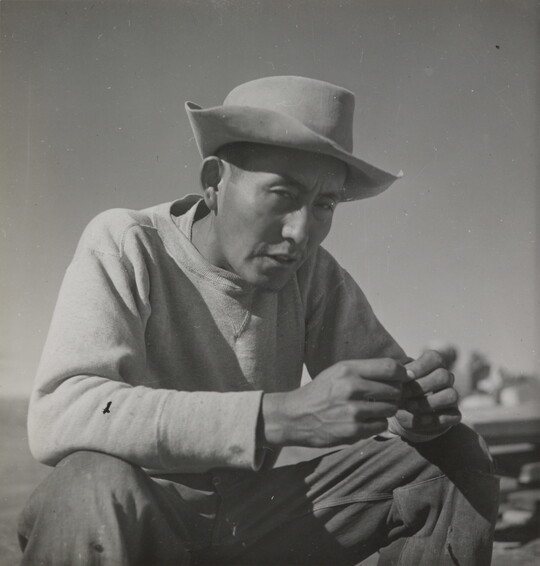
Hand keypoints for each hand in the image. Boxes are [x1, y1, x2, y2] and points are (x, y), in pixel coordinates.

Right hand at [262, 358, 407, 447]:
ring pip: (390, 409)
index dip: (402, 373)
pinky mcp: (353, 431)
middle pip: (394, 390)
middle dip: (393, 394)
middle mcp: (351, 388)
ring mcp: (352, 411)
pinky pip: (381, 425)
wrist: (295, 416)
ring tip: (371, 409)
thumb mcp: (337, 372)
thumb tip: (400, 372)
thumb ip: (364, 370)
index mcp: (347, 369)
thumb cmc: (320, 392)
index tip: (403, 378)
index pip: (390, 368)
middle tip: (384, 396)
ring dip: (385, 410)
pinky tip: (364, 420)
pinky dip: (376, 423)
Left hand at [392, 350, 460, 436]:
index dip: (419, 367)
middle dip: (421, 386)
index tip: (403, 377)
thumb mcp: (396, 383)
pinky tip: (418, 419)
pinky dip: (435, 419)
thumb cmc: (398, 391)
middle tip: (402, 394)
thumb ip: (400, 378)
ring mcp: (451, 397)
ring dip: (428, 403)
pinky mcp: (453, 415)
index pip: (435, 358)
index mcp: (432, 365)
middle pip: (444, 376)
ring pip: (451, 395)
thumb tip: (407, 376)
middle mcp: (445, 379)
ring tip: (409, 407)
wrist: (403, 415)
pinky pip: (454, 416)